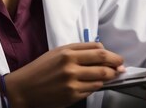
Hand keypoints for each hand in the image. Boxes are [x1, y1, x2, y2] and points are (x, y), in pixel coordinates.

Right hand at [4, 42, 124, 107]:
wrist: (24, 89)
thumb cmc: (41, 68)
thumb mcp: (58, 52)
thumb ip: (79, 49)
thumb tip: (102, 51)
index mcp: (68, 53)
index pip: (99, 51)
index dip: (112, 55)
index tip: (117, 58)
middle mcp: (71, 67)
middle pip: (103, 64)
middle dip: (116, 66)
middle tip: (121, 67)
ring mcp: (72, 83)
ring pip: (100, 79)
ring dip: (109, 78)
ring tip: (111, 76)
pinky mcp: (72, 96)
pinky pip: (92, 90)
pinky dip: (96, 86)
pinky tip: (94, 84)